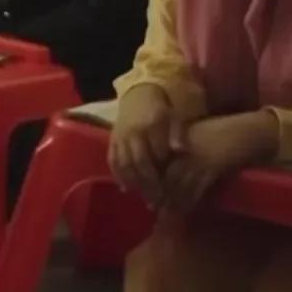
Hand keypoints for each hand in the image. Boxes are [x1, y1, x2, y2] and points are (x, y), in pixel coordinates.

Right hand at [107, 84, 184, 205]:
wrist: (139, 93)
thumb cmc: (162, 108)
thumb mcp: (175, 117)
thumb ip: (177, 134)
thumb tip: (180, 151)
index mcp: (149, 127)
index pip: (156, 156)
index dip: (163, 174)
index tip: (170, 189)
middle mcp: (132, 133)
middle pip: (139, 163)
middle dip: (148, 183)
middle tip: (157, 199)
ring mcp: (120, 137)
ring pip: (124, 164)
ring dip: (133, 182)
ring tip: (143, 195)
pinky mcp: (112, 139)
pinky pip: (112, 160)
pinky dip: (117, 175)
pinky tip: (125, 187)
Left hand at [158, 111, 278, 211]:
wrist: (245, 130)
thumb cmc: (219, 130)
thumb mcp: (193, 135)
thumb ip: (177, 148)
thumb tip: (163, 167)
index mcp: (174, 138)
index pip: (155, 163)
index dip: (149, 179)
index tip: (143, 191)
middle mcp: (182, 149)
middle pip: (165, 175)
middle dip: (158, 193)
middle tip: (152, 206)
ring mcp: (197, 159)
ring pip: (179, 184)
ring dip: (173, 200)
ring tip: (166, 212)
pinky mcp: (212, 168)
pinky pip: (198, 188)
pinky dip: (191, 200)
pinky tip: (187, 208)